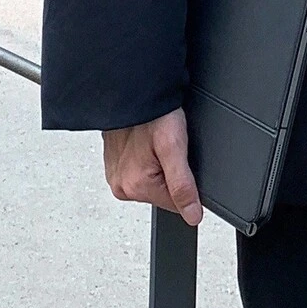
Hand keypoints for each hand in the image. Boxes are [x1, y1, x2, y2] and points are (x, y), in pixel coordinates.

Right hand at [102, 105, 202, 225]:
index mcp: (135, 187)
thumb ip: (183, 185)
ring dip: (159, 164)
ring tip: (155, 141)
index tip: (180, 159)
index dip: (185, 182)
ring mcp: (115, 175)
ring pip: (152, 181)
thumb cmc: (154, 113)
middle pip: (162, 192)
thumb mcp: (175, 147)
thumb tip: (192, 216)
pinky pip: (139, 169)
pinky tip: (148, 142)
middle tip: (167, 146)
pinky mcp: (114, 164)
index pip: (175, 204)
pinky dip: (147, 158)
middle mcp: (121, 186)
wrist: (134, 91)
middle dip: (170, 171)